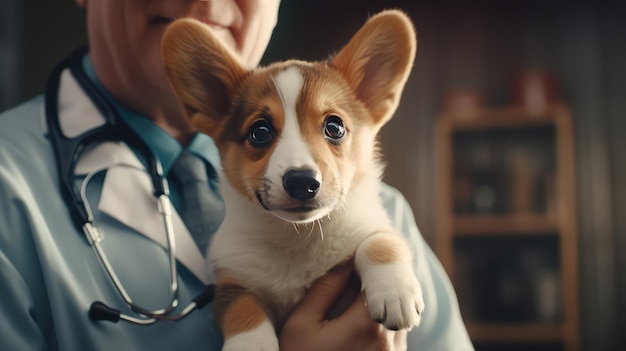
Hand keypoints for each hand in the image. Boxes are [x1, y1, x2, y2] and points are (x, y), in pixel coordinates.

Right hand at [279, 261, 406, 350]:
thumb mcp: (302, 324)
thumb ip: (325, 289)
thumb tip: (345, 262)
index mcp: (368, 323)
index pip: (377, 275)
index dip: (364, 263)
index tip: (353, 258)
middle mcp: (391, 338)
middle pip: (391, 293)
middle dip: (373, 282)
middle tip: (352, 276)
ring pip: (397, 311)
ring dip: (380, 301)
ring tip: (353, 300)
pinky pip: (396, 331)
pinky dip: (382, 320)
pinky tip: (359, 323)